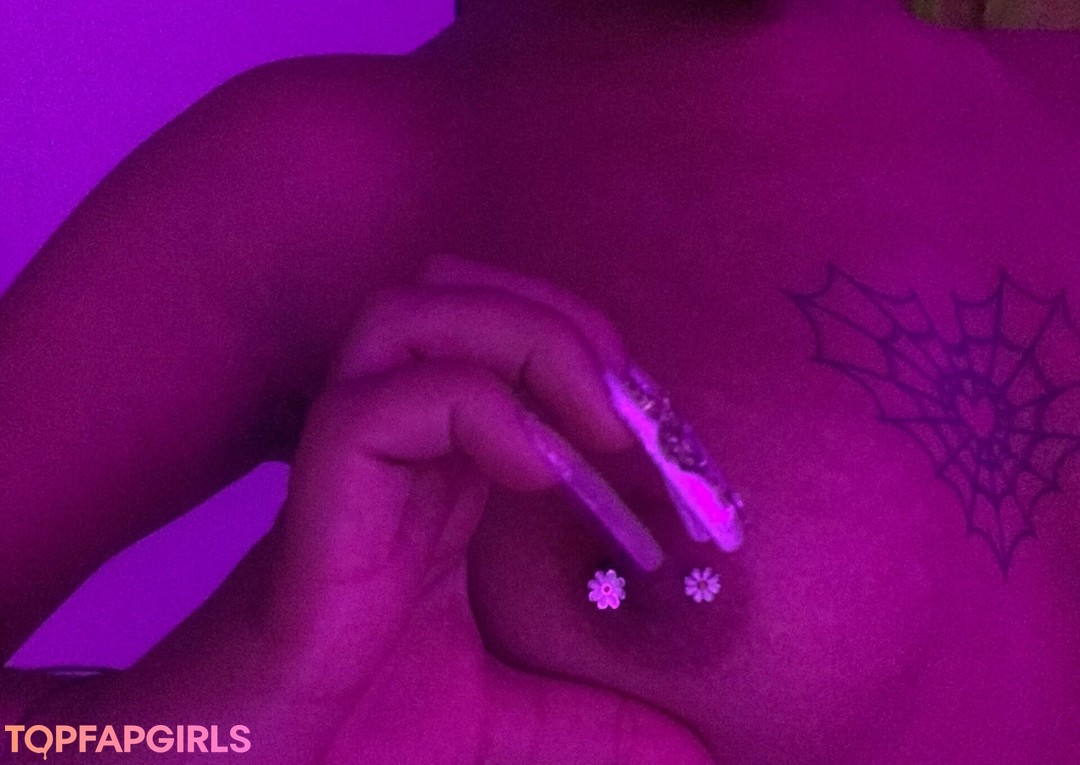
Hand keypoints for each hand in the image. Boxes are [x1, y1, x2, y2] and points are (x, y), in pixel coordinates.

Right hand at [35, 255, 713, 764]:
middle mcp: (395, 449)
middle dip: (558, 320)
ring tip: (591, 424)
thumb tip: (694, 752)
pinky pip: (380, 402)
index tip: (657, 432)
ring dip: (522, 338)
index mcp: (440, 477)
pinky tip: (531, 470)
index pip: (503, 349)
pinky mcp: (318, 500)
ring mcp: (351, 464)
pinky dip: (473, 407)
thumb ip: (594, 723)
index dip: (586, 356)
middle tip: (626, 405)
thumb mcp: (508, 723)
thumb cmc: (356, 738)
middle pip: (457, 294)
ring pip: (412, 316)